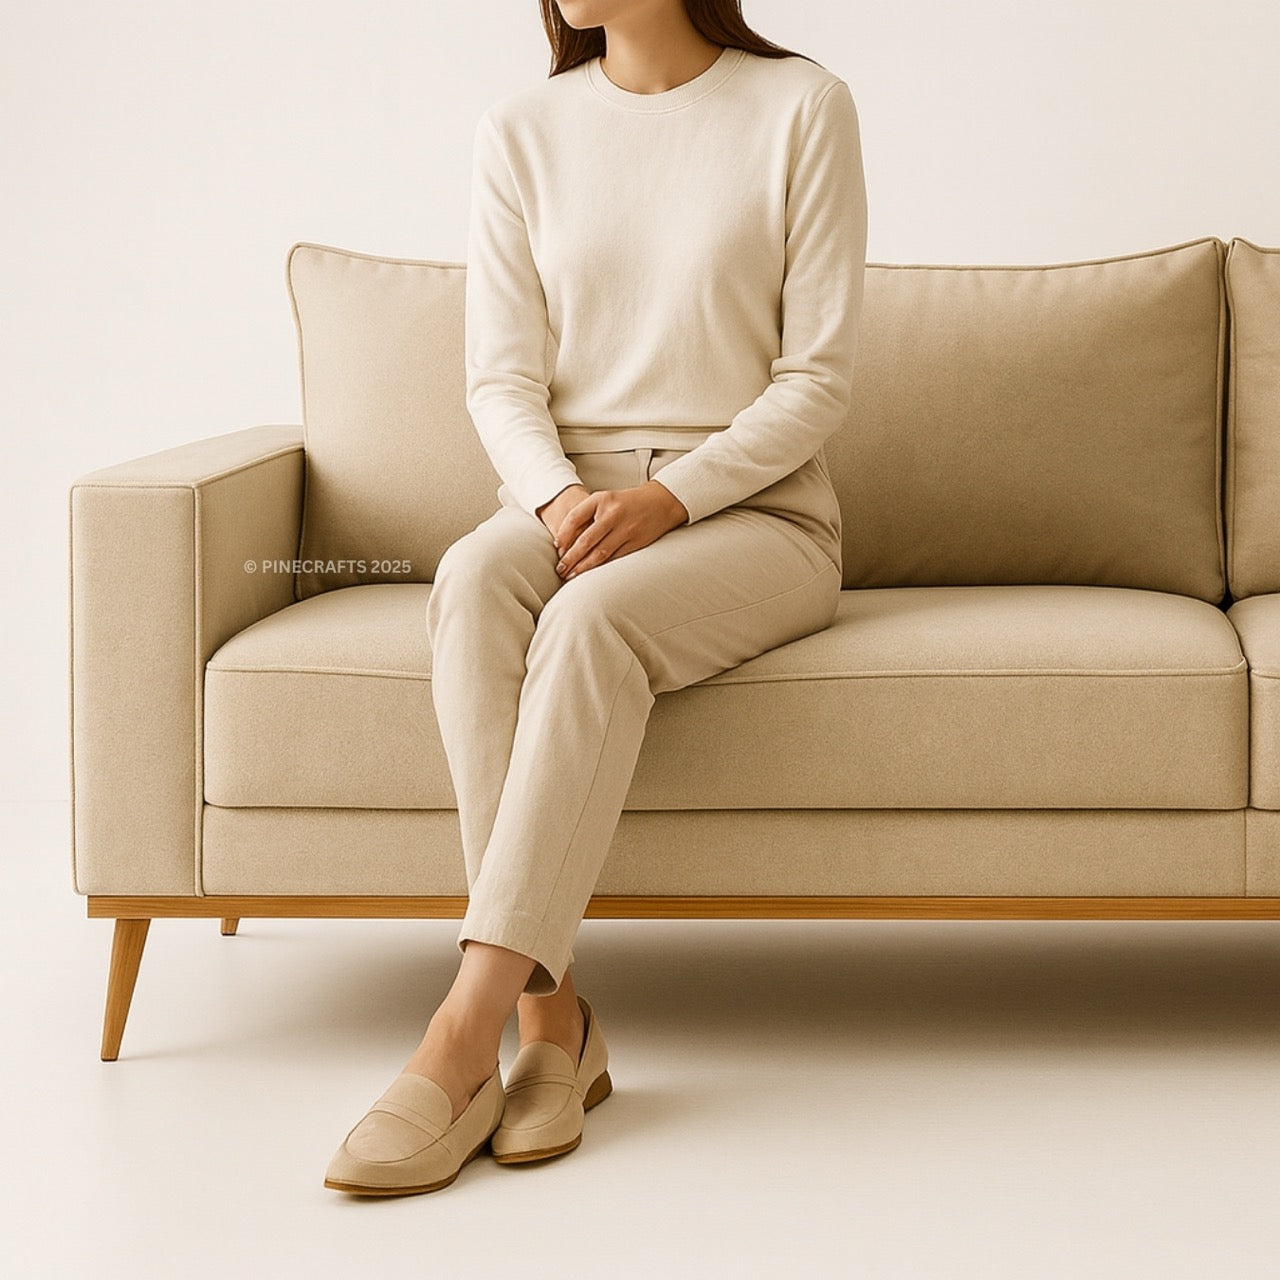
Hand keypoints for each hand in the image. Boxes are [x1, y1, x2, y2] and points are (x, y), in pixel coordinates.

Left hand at [545, 481, 688, 578]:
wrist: (660, 502)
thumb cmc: (626, 503)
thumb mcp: (605, 500)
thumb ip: (586, 515)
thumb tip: (564, 542)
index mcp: (602, 499)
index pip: (575, 518)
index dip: (563, 535)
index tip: (557, 548)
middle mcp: (613, 513)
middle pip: (586, 540)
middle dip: (570, 558)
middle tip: (560, 569)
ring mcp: (626, 529)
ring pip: (600, 553)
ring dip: (584, 567)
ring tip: (571, 575)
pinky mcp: (636, 542)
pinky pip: (614, 558)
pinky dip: (601, 567)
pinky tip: (591, 573)